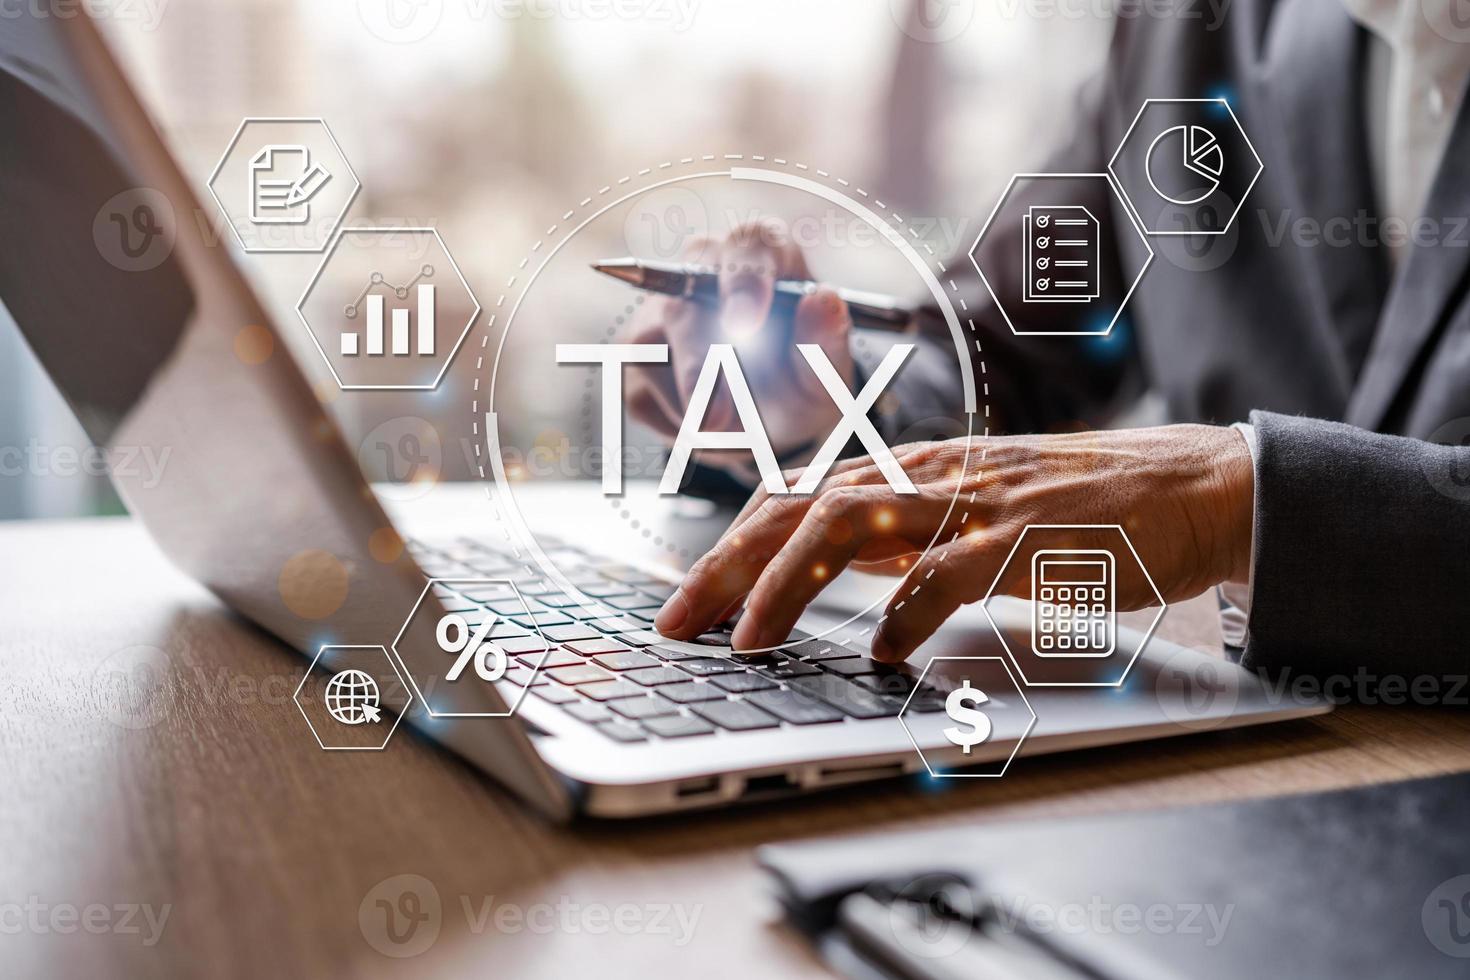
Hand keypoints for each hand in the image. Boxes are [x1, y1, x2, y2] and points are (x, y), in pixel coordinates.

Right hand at [621, 220, 853, 466]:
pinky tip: (711, 426)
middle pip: (683, 302)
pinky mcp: (636, 353)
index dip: (743, 280)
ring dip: (696, 406)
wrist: (773, 421)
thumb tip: (824, 299)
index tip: (745, 325)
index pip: (747, 245)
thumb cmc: (801, 380)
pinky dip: (680, 424)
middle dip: (699, 365)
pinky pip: (644, 393)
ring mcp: (660, 310)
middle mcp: (703, 271)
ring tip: (743, 430)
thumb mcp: (826, 372)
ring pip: (654, 353)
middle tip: (716, 418)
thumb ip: (826, 340)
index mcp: (762, 255)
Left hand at [654, 425, 1254, 660]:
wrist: (1197, 485)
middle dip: (726, 565)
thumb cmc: (1084, 508)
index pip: (795, 495)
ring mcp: (979, 500)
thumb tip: (828, 565)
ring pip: (854, 524)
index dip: (729, 545)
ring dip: (788, 585)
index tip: (684, 599)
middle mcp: (932, 473)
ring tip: (747, 640)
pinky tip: (882, 654)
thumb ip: (901, 533)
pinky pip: (951, 571)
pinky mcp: (1032, 535)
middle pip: (801, 506)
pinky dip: (906, 614)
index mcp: (913, 468)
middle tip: (675, 623)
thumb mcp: (972, 512)